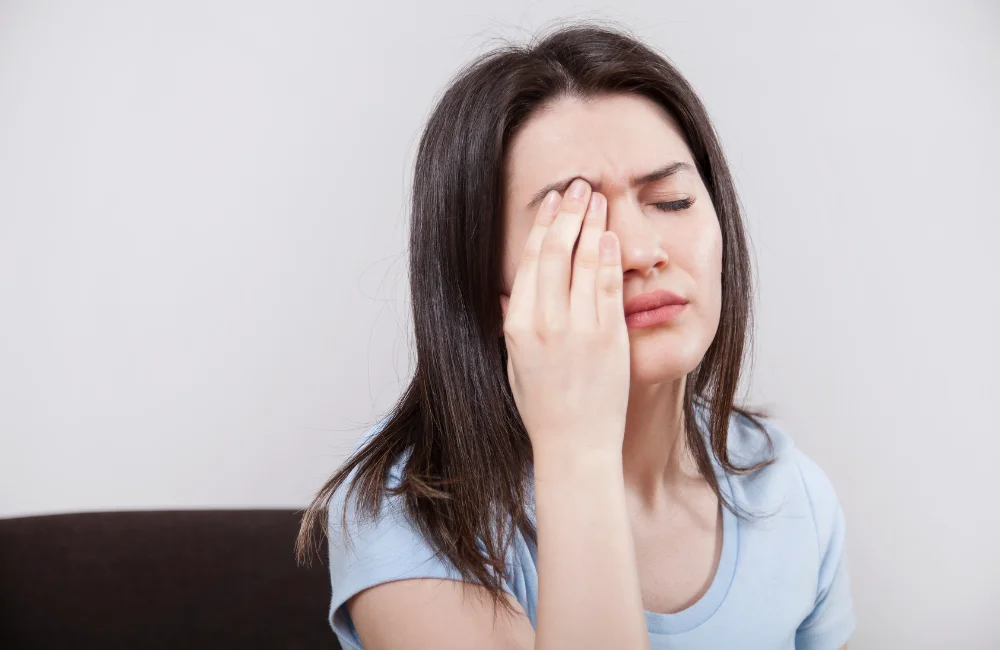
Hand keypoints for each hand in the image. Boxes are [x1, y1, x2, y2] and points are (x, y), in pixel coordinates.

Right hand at [501, 178, 629, 457]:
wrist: (575, 444)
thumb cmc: (544, 408)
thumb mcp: (515, 365)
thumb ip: (513, 326)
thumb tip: (509, 295)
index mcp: (518, 327)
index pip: (528, 262)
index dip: (542, 226)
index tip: (553, 202)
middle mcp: (545, 323)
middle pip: (554, 252)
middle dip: (568, 213)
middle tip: (578, 186)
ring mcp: (577, 329)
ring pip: (583, 261)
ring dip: (591, 224)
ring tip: (598, 198)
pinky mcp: (608, 337)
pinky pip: (608, 286)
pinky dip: (610, 256)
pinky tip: (612, 235)